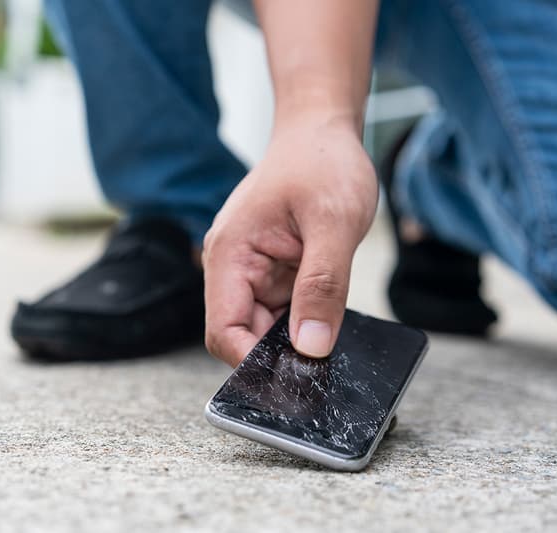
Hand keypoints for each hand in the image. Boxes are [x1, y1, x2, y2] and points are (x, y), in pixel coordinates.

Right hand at [203, 114, 377, 365]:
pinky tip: (327, 321)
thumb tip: (312, 347)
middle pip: (241, 336)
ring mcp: (252, 272)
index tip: (294, 380)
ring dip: (294, 339)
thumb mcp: (333, 223)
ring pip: (264, 329)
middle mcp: (232, 268)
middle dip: (277, 356)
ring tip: (329, 336)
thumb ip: (323, 286)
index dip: (252, 363)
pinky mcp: (272, 273)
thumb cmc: (321, 163)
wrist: (320, 131)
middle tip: (322, 368)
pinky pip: (282, 313)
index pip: (224, 330)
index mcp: (230, 255)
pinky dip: (304, 323)